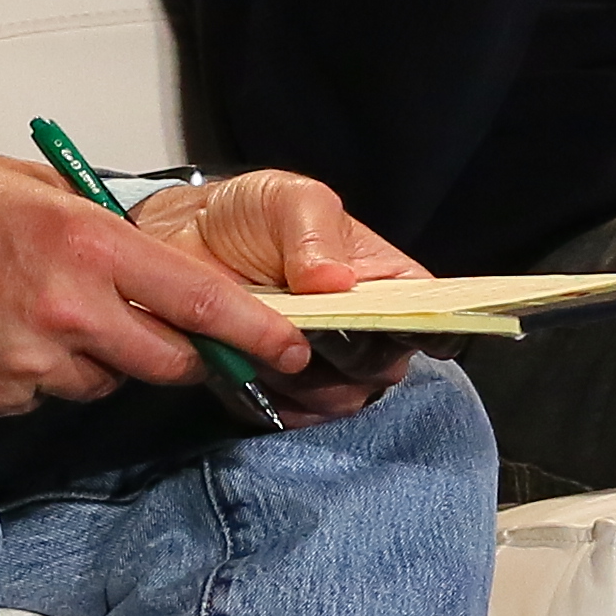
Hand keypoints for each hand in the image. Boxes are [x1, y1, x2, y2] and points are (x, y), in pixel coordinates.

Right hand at [0, 146, 322, 419]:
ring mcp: (24, 361)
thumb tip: (160, 262)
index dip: (256, 332)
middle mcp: (64, 310)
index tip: (291, 347)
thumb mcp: (29, 187)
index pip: (200, 302)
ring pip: (101, 382)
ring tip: (40, 310)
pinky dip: (39, 373)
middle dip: (175, 352)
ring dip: (95, 359)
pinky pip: (44, 395)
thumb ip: (100, 229)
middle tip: (152, 324)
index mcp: (85, 246)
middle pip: (165, 361)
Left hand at [128, 168, 437, 424]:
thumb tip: (335, 279)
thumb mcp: (287, 199)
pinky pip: (294, 416)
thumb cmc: (252, 217)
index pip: (429, 315)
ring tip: (263, 336)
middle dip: (346, 352)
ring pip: (342, 398)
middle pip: (384, 366)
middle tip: (302, 321)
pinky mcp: (284, 395)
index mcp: (387, 283)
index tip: (389, 328)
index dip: (424, 328)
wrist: (187, 242)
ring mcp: (327, 369)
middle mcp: (368, 331)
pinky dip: (271, 398)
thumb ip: (315, 233)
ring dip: (304, 377)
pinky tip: (249, 364)